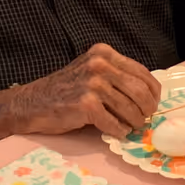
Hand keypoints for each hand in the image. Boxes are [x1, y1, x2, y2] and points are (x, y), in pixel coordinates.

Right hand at [16, 43, 161, 138]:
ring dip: (134, 122)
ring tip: (130, 127)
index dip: (153, 92)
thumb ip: (116, 76)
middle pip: (140, 91)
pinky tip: (117, 131)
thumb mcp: (92, 72)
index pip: (142, 73)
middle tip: (144, 119)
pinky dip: (119, 131)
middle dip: (147, 109)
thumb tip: (148, 96)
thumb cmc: (65, 91)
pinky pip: (114, 123)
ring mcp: (92, 83)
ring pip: (130, 109)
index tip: (153, 104)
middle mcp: (99, 64)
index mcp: (104, 53)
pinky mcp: (86, 104)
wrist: (31, 103)